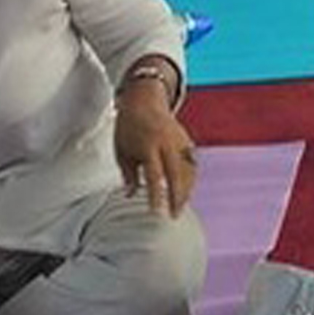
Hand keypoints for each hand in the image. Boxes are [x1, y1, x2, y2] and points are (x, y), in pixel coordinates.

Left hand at [114, 75, 196, 216]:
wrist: (144, 100)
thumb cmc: (129, 126)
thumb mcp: (121, 150)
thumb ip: (128, 174)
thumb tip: (131, 194)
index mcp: (149, 146)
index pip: (155, 175)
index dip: (155, 194)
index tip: (155, 211)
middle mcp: (167, 144)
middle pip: (177, 175)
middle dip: (177, 197)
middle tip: (175, 214)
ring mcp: (179, 141)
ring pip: (188, 170)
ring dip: (186, 190)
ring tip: (181, 206)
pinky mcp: (186, 140)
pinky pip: (192, 163)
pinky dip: (190, 178)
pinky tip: (187, 190)